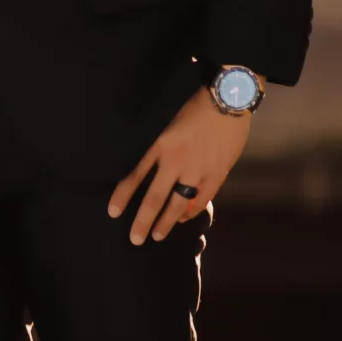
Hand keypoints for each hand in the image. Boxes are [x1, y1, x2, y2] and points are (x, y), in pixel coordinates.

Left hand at [107, 85, 257, 244]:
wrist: (227, 101)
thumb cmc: (197, 109)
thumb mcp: (170, 125)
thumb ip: (162, 149)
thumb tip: (151, 171)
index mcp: (161, 145)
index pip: (135, 176)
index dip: (123, 196)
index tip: (113, 212)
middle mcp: (176, 161)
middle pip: (154, 198)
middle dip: (143, 221)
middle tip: (135, 239)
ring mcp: (197, 170)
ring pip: (178, 205)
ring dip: (166, 223)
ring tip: (158, 236)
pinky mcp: (216, 175)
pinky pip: (201, 201)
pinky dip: (190, 213)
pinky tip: (182, 219)